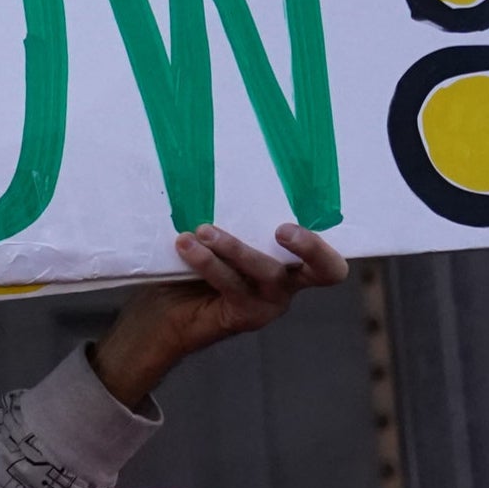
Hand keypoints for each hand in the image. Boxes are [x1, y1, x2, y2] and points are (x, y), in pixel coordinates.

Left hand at [88, 223, 349, 410]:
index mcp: (290, 260)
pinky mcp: (245, 316)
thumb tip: (220, 170)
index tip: (299, 217)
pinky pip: (231, 284)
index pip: (328, 253)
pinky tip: (186, 246)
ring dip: (234, 247)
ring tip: (203, 230)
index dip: (327, 240)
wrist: (161, 315)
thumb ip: (229, 216)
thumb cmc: (192, 267)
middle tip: (282, 229)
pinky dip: (208, 262)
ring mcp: (269, 303)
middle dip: (310, 246)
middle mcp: (288, 283)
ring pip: (266, 270)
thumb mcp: (216, 237)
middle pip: (326, 270)